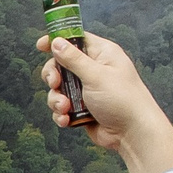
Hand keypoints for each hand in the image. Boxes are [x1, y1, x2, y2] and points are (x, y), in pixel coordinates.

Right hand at [38, 33, 161, 153]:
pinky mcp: (82, 109)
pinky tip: (66, 120)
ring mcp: (87, 90)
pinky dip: (61, 114)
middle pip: (61, 65)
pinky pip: (62, 107)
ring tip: (65, 108)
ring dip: (56, 99)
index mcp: (102, 54)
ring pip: (59, 89)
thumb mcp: (95, 75)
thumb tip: (56, 42)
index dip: (58, 41)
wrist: (132, 133)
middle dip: (53, 76)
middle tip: (55, 83)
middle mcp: (94, 70)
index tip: (41, 46)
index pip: (76, 39)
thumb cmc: (123, 99)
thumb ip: (73, 59)